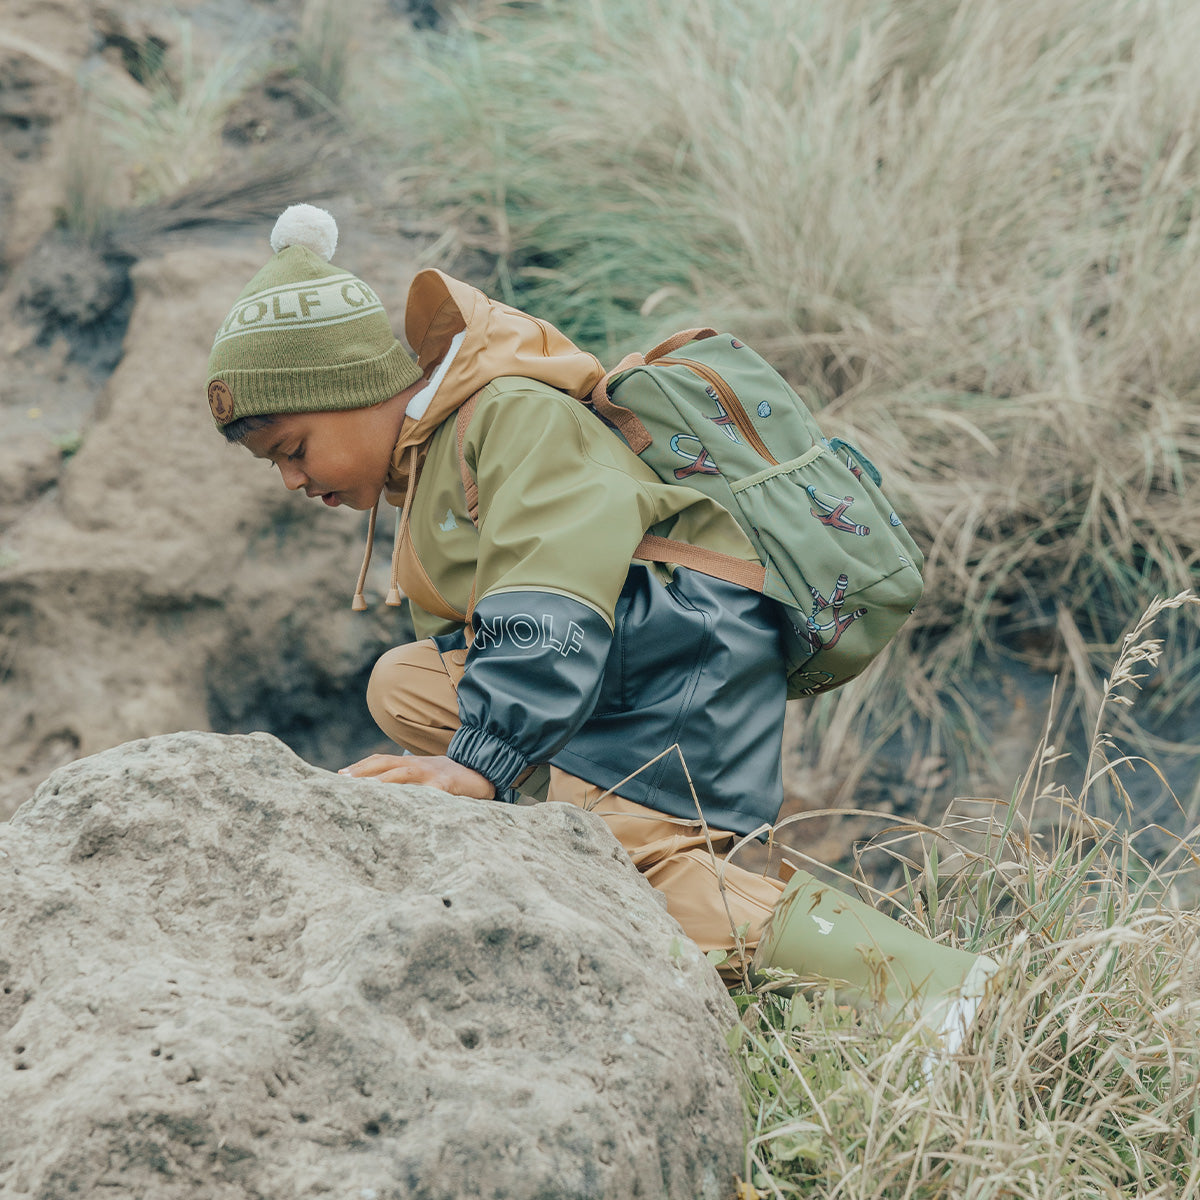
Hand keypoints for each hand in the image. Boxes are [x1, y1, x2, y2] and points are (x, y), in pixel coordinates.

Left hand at [339, 753, 495, 799]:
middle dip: (364, 771)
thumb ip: (405, 782)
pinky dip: (424, 798)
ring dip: (385, 780)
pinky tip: (413, 807)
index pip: (380, 760)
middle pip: (386, 763)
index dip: (360, 766)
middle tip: (345, 782)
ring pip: (405, 774)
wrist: (481, 770)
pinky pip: (434, 793)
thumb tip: (378, 793)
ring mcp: (433, 773)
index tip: (340, 776)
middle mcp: (418, 765)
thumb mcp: (424, 776)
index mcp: (411, 764)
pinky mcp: (448, 785)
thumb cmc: (448, 779)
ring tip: (369, 790)